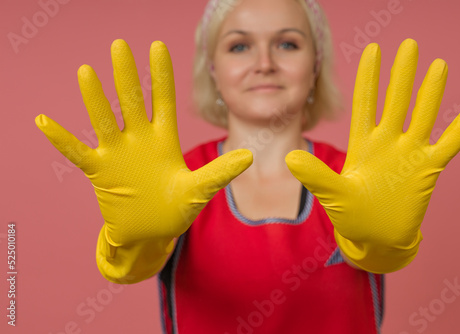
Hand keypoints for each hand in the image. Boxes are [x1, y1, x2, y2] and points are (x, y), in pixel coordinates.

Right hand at [35, 39, 252, 246]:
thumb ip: (219, 172)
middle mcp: (139, 140)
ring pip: (104, 120)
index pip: (162, 100)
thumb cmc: (176, 209)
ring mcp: (118, 154)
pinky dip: (62, 140)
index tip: (157, 46)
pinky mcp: (100, 171)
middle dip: (126, 75)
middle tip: (120, 45)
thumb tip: (250, 156)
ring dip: (95, 99)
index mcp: (163, 140)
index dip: (160, 75)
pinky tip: (45, 122)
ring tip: (86, 72)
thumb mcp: (199, 190)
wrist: (151, 233)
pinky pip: (78, 152)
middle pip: (131, 102)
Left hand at [285, 38, 459, 272]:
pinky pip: (449, 143)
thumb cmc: (352, 216)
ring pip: (423, 115)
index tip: (373, 50)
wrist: (377, 238)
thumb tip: (289, 159)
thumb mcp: (333, 194)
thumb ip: (316, 175)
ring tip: (438, 65)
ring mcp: (408, 153)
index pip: (366, 103)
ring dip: (431, 92)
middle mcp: (387, 143)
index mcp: (363, 144)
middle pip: (396, 101)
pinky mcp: (427, 169)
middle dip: (401, 74)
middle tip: (408, 45)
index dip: (369, 77)